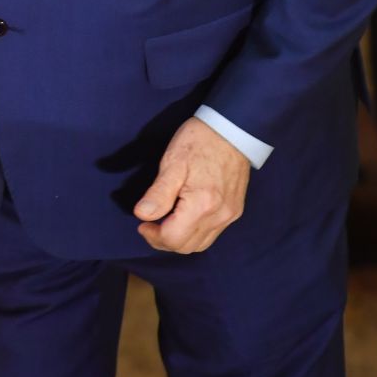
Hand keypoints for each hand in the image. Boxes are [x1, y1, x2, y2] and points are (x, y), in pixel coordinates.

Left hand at [134, 117, 250, 253]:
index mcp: (202, 205)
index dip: (153, 235)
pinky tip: (183, 219)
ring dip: (179, 239)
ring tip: (164, 223)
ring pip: (201, 244)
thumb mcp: (172, 163)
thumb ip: (158, 194)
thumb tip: (142, 215)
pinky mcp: (235, 211)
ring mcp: (230, 215)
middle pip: (187, 246)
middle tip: (149, 225)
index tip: (142, 223)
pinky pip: (212, 233)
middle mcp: (219, 216)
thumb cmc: (199, 142)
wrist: (232, 130)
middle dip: (163, 241)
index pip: (173, 239)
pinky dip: (194, 233)